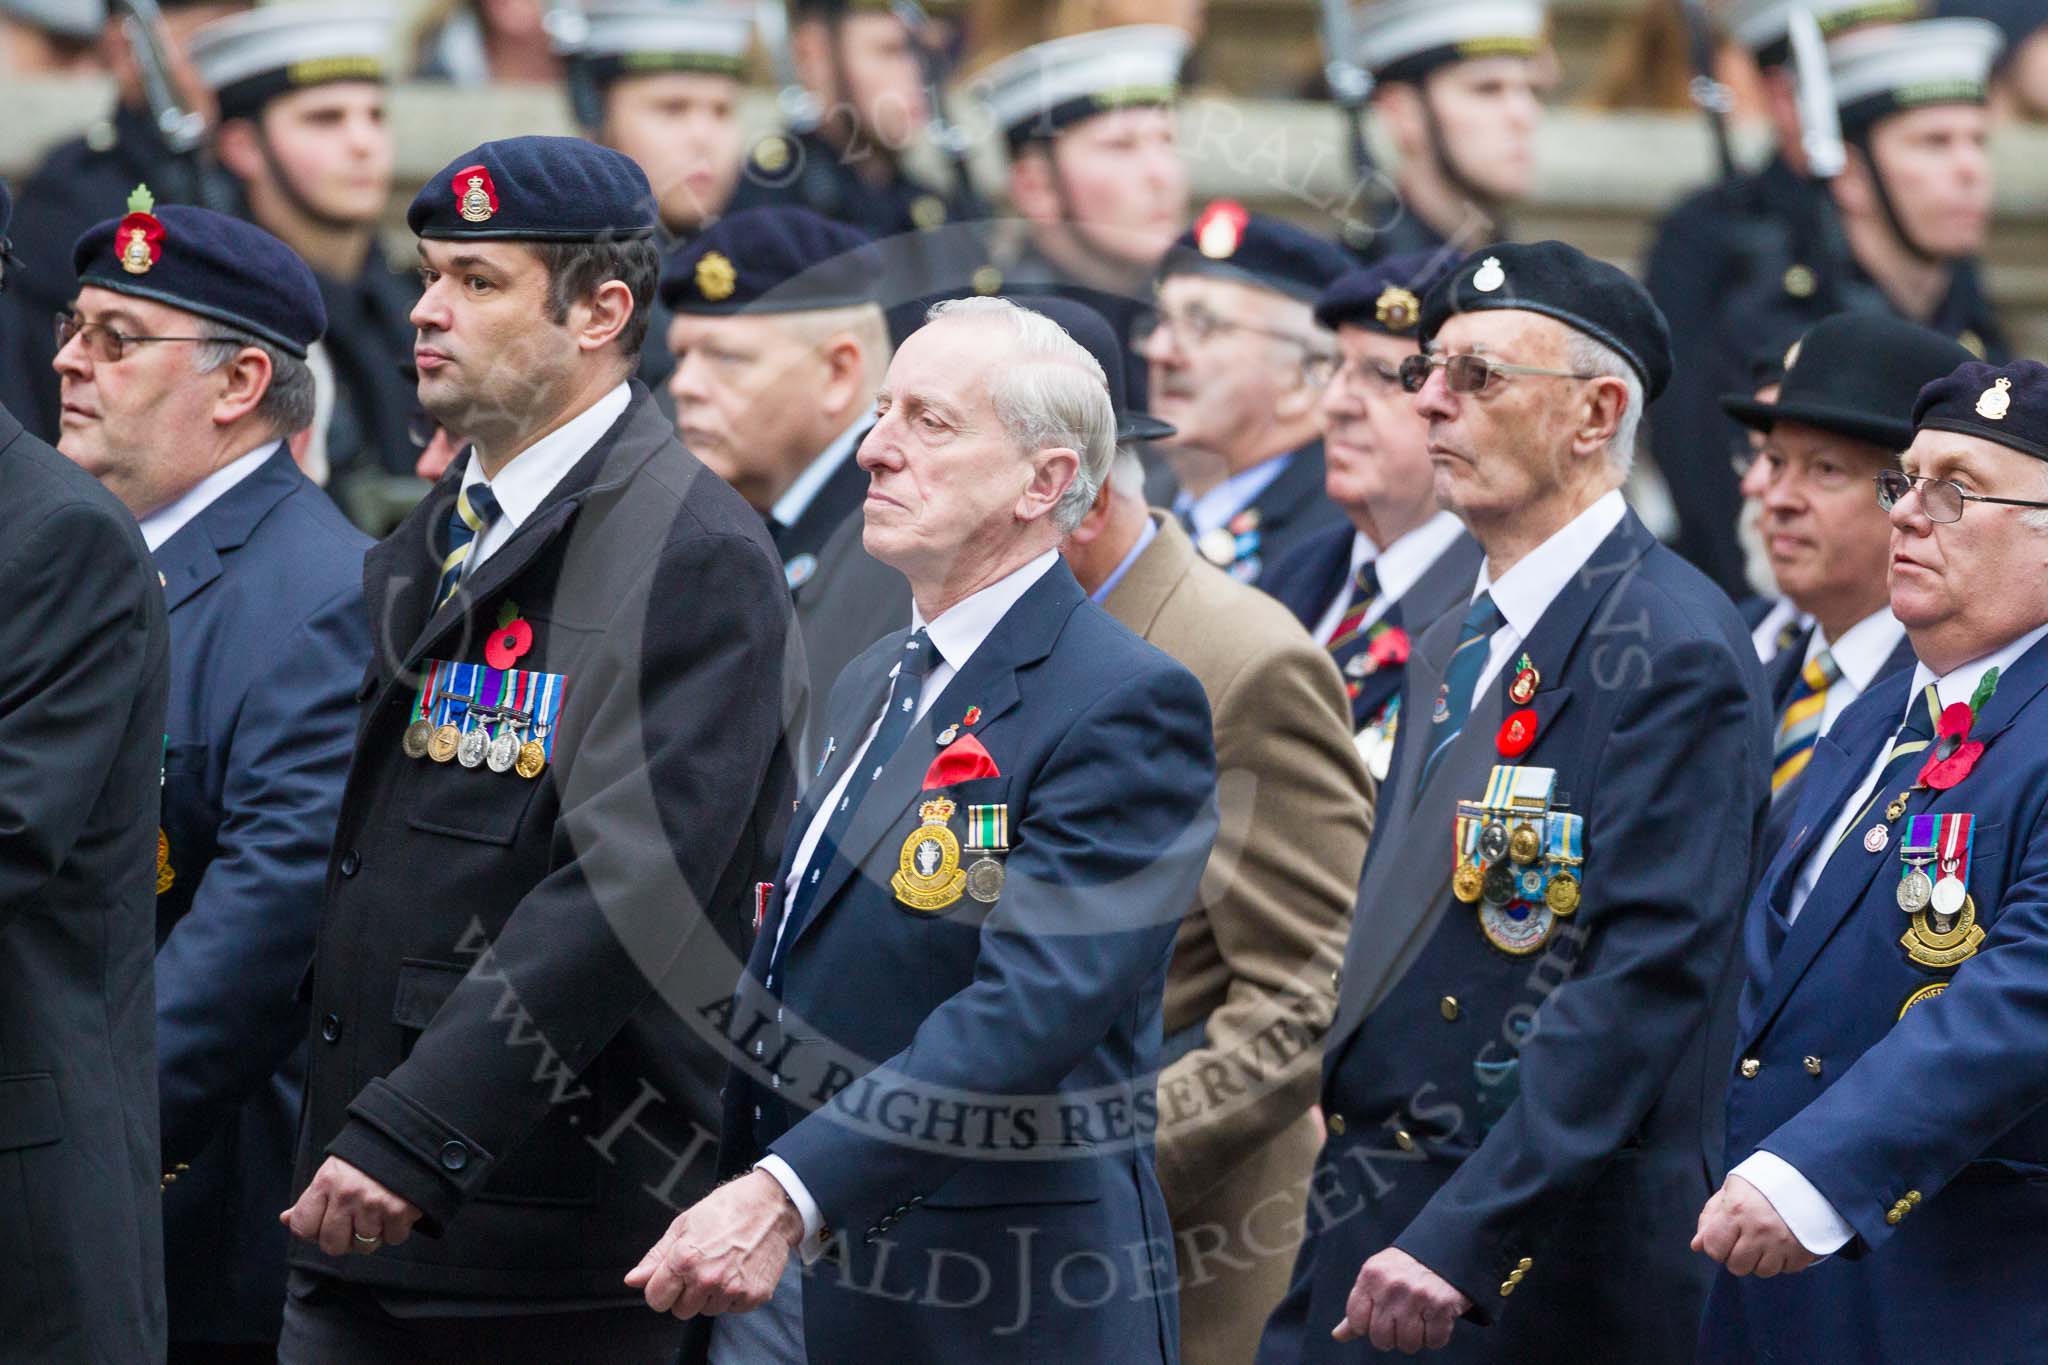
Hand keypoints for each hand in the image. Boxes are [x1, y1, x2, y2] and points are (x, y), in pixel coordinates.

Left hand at [280, 1155, 421, 1256]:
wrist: (408, 1139)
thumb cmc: (366, 1158)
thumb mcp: (332, 1172)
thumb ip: (310, 1199)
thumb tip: (286, 1219)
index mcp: (325, 1182)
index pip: (303, 1228)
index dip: (314, 1231)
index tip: (327, 1221)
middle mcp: (347, 1195)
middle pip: (332, 1246)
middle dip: (345, 1239)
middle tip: (356, 1221)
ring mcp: (373, 1204)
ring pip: (365, 1246)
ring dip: (373, 1233)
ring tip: (379, 1211)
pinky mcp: (400, 1211)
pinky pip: (393, 1238)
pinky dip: (396, 1228)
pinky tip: (396, 1209)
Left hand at [625, 1169, 802, 1317]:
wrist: (772, 1205)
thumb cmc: (728, 1208)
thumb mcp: (684, 1224)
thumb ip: (656, 1256)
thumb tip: (633, 1280)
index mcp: (685, 1259)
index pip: (656, 1299)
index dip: (662, 1288)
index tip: (673, 1278)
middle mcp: (708, 1278)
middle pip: (681, 1310)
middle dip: (687, 1293)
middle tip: (703, 1266)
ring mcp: (732, 1290)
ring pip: (708, 1311)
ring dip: (712, 1294)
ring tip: (724, 1265)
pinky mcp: (754, 1296)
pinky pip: (733, 1309)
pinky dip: (735, 1295)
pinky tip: (740, 1270)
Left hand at [1332, 1246, 1469, 1353]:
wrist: (1445, 1249)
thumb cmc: (1405, 1270)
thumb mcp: (1377, 1278)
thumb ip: (1359, 1307)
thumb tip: (1338, 1335)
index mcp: (1371, 1275)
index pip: (1356, 1321)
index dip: (1368, 1326)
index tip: (1380, 1316)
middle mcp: (1391, 1285)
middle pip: (1381, 1338)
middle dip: (1392, 1337)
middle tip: (1403, 1320)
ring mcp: (1417, 1295)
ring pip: (1407, 1344)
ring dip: (1416, 1338)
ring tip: (1420, 1319)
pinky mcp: (1442, 1305)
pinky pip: (1434, 1342)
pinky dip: (1436, 1336)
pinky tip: (1436, 1318)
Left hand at [1692, 1173, 1817, 1276]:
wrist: (1804, 1175)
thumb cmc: (1761, 1183)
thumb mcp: (1729, 1191)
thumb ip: (1710, 1218)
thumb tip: (1697, 1246)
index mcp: (1736, 1210)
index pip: (1714, 1249)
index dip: (1716, 1247)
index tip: (1724, 1238)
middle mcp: (1758, 1229)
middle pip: (1737, 1266)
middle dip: (1737, 1256)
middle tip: (1746, 1240)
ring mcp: (1782, 1241)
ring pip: (1763, 1271)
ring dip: (1761, 1260)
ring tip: (1766, 1240)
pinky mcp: (1803, 1249)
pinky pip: (1787, 1270)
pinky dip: (1784, 1261)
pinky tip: (1783, 1242)